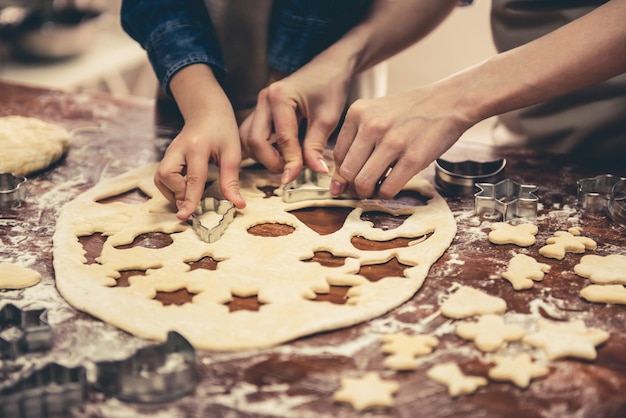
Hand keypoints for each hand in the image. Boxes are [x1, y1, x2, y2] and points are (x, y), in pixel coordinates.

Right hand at [154, 112, 244, 220]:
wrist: (207, 112)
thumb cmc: (223, 130)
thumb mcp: (232, 153)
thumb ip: (231, 180)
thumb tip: (238, 205)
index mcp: (197, 147)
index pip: (193, 178)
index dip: (189, 199)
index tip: (185, 216)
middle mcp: (177, 149)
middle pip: (166, 176)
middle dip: (178, 193)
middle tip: (194, 201)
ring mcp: (169, 152)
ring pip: (160, 178)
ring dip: (173, 192)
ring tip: (191, 195)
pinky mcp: (167, 157)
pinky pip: (161, 178)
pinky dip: (171, 188)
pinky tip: (186, 188)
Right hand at [239, 64, 351, 183]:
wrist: (328, 68)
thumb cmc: (330, 87)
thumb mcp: (328, 118)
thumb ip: (316, 146)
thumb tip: (316, 171)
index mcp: (280, 96)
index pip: (282, 138)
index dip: (290, 162)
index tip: (296, 177)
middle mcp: (264, 99)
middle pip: (255, 141)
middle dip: (271, 161)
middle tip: (291, 171)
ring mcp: (260, 105)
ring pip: (249, 140)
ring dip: (264, 156)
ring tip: (287, 162)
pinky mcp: (261, 112)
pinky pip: (253, 135)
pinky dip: (263, 149)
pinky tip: (281, 154)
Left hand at [331, 85, 473, 198]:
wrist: (448, 102)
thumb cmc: (411, 112)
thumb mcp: (377, 113)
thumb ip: (357, 140)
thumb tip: (338, 183)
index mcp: (357, 113)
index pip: (338, 155)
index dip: (345, 171)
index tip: (356, 175)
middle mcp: (371, 125)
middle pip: (348, 172)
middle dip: (355, 186)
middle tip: (366, 186)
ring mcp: (392, 142)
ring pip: (363, 184)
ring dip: (369, 193)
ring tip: (378, 187)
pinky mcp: (412, 158)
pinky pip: (387, 189)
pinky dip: (386, 194)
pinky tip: (391, 185)